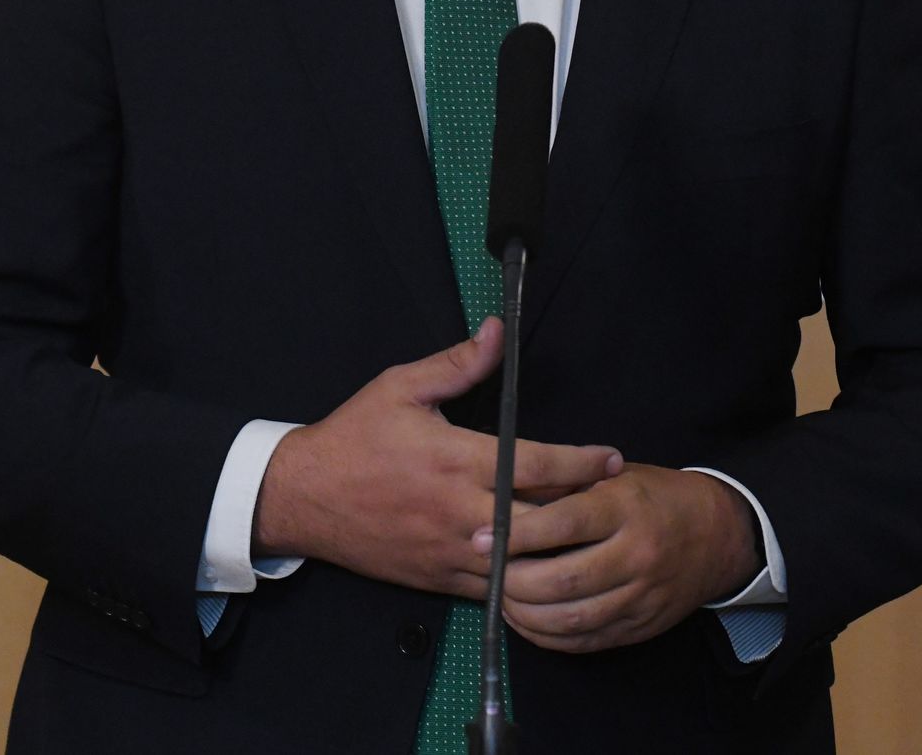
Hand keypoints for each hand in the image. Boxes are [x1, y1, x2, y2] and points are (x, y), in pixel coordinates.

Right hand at [254, 317, 622, 598]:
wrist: (304, 498)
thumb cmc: (353, 439)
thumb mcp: (400, 387)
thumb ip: (457, 364)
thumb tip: (497, 332)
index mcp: (454, 459)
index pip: (534, 465)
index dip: (581, 463)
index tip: (613, 459)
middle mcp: (459, 510)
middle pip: (540, 518)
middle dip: (582, 510)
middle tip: (617, 499)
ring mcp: (450, 550)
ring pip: (522, 561)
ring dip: (558, 549)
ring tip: (592, 535)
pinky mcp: (439, 577)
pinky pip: (494, 588)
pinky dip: (524, 579)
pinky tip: (547, 567)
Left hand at [490, 464, 761, 652]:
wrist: (717, 536)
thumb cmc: (655, 497)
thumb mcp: (615, 477)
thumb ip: (567, 487)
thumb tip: (507, 498)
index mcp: (625, 509)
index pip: (563, 524)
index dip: (517, 534)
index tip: (482, 537)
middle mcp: (635, 555)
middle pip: (563, 580)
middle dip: (514, 582)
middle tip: (489, 573)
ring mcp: (640, 597)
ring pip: (572, 618)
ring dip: (526, 615)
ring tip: (503, 600)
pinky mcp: (641, 626)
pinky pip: (587, 641)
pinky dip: (550, 637)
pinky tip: (529, 622)